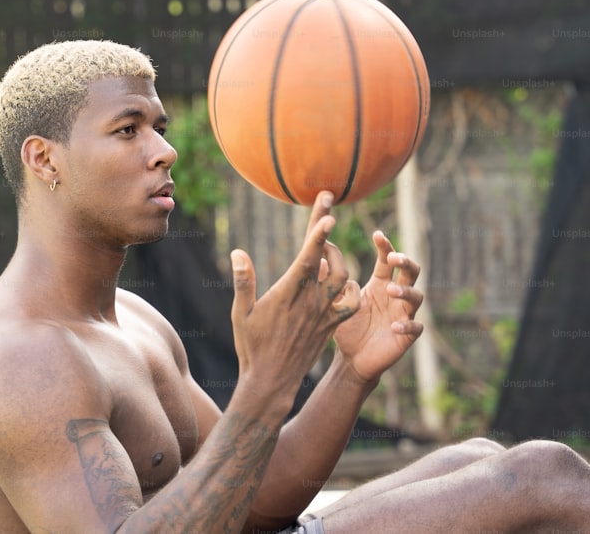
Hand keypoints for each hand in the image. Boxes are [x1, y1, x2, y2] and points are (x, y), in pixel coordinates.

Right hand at [228, 192, 351, 400]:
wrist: (272, 381)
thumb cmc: (251, 347)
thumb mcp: (241, 314)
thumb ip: (244, 282)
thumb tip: (238, 252)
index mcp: (288, 294)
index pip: (308, 258)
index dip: (319, 234)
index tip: (328, 213)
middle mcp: (310, 302)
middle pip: (329, 260)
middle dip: (328, 233)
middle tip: (326, 208)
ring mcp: (324, 314)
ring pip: (344, 278)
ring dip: (337, 258)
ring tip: (325, 248)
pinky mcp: (331, 326)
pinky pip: (351, 304)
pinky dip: (350, 289)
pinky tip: (342, 283)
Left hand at [332, 230, 423, 383]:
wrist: (351, 360)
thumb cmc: (346, 327)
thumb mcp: (336, 302)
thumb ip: (330, 282)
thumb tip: (319, 257)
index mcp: (380, 283)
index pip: (388, 260)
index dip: (386, 247)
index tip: (377, 235)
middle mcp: (395, 295)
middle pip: (410, 272)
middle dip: (405, 262)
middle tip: (394, 258)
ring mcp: (403, 314)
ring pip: (416, 296)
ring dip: (406, 291)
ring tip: (391, 290)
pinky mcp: (407, 335)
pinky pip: (415, 327)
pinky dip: (407, 325)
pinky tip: (394, 326)